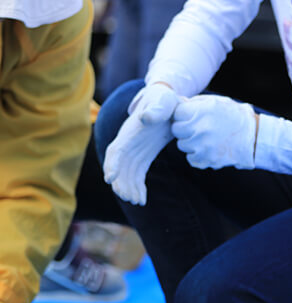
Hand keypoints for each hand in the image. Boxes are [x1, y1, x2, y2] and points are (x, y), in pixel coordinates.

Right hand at [103, 84, 176, 204]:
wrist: (171, 103)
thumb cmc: (166, 101)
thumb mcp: (164, 102)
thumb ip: (156, 110)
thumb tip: (146, 118)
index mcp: (130, 131)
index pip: (117, 149)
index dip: (112, 163)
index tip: (110, 179)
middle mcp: (128, 142)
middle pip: (118, 165)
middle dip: (120, 182)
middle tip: (128, 198)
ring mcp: (135, 151)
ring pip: (126, 173)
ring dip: (128, 188)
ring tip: (137, 202)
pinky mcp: (144, 156)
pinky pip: (136, 174)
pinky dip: (137, 187)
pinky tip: (142, 200)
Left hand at [172, 94, 256, 169]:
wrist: (255, 137)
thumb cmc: (235, 116)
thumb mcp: (217, 102)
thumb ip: (195, 102)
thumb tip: (177, 102)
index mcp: (202, 111)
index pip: (177, 113)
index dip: (184, 114)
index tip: (192, 116)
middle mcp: (201, 128)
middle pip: (177, 130)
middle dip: (185, 129)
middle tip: (199, 128)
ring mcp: (203, 146)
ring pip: (182, 145)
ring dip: (191, 142)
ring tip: (207, 138)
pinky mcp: (207, 159)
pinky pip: (191, 158)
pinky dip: (198, 155)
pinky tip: (209, 149)